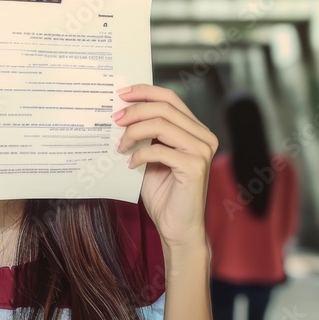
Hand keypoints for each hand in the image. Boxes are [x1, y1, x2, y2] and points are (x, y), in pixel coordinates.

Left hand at [113, 84, 217, 251]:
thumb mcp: (152, 157)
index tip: (121, 94)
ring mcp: (202, 151)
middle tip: (114, 120)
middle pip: (164, 108)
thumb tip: (120, 113)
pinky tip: (130, 165)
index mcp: (196, 130)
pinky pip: (159, 149)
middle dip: (134, 111)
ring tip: (119, 146)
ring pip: (161, 124)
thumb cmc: (164, 194)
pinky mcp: (195, 166)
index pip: (171, 98)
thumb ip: (145, 135)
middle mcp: (204, 136)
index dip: (145, 91)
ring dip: (134, 132)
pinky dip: (140, 154)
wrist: (176, 228)